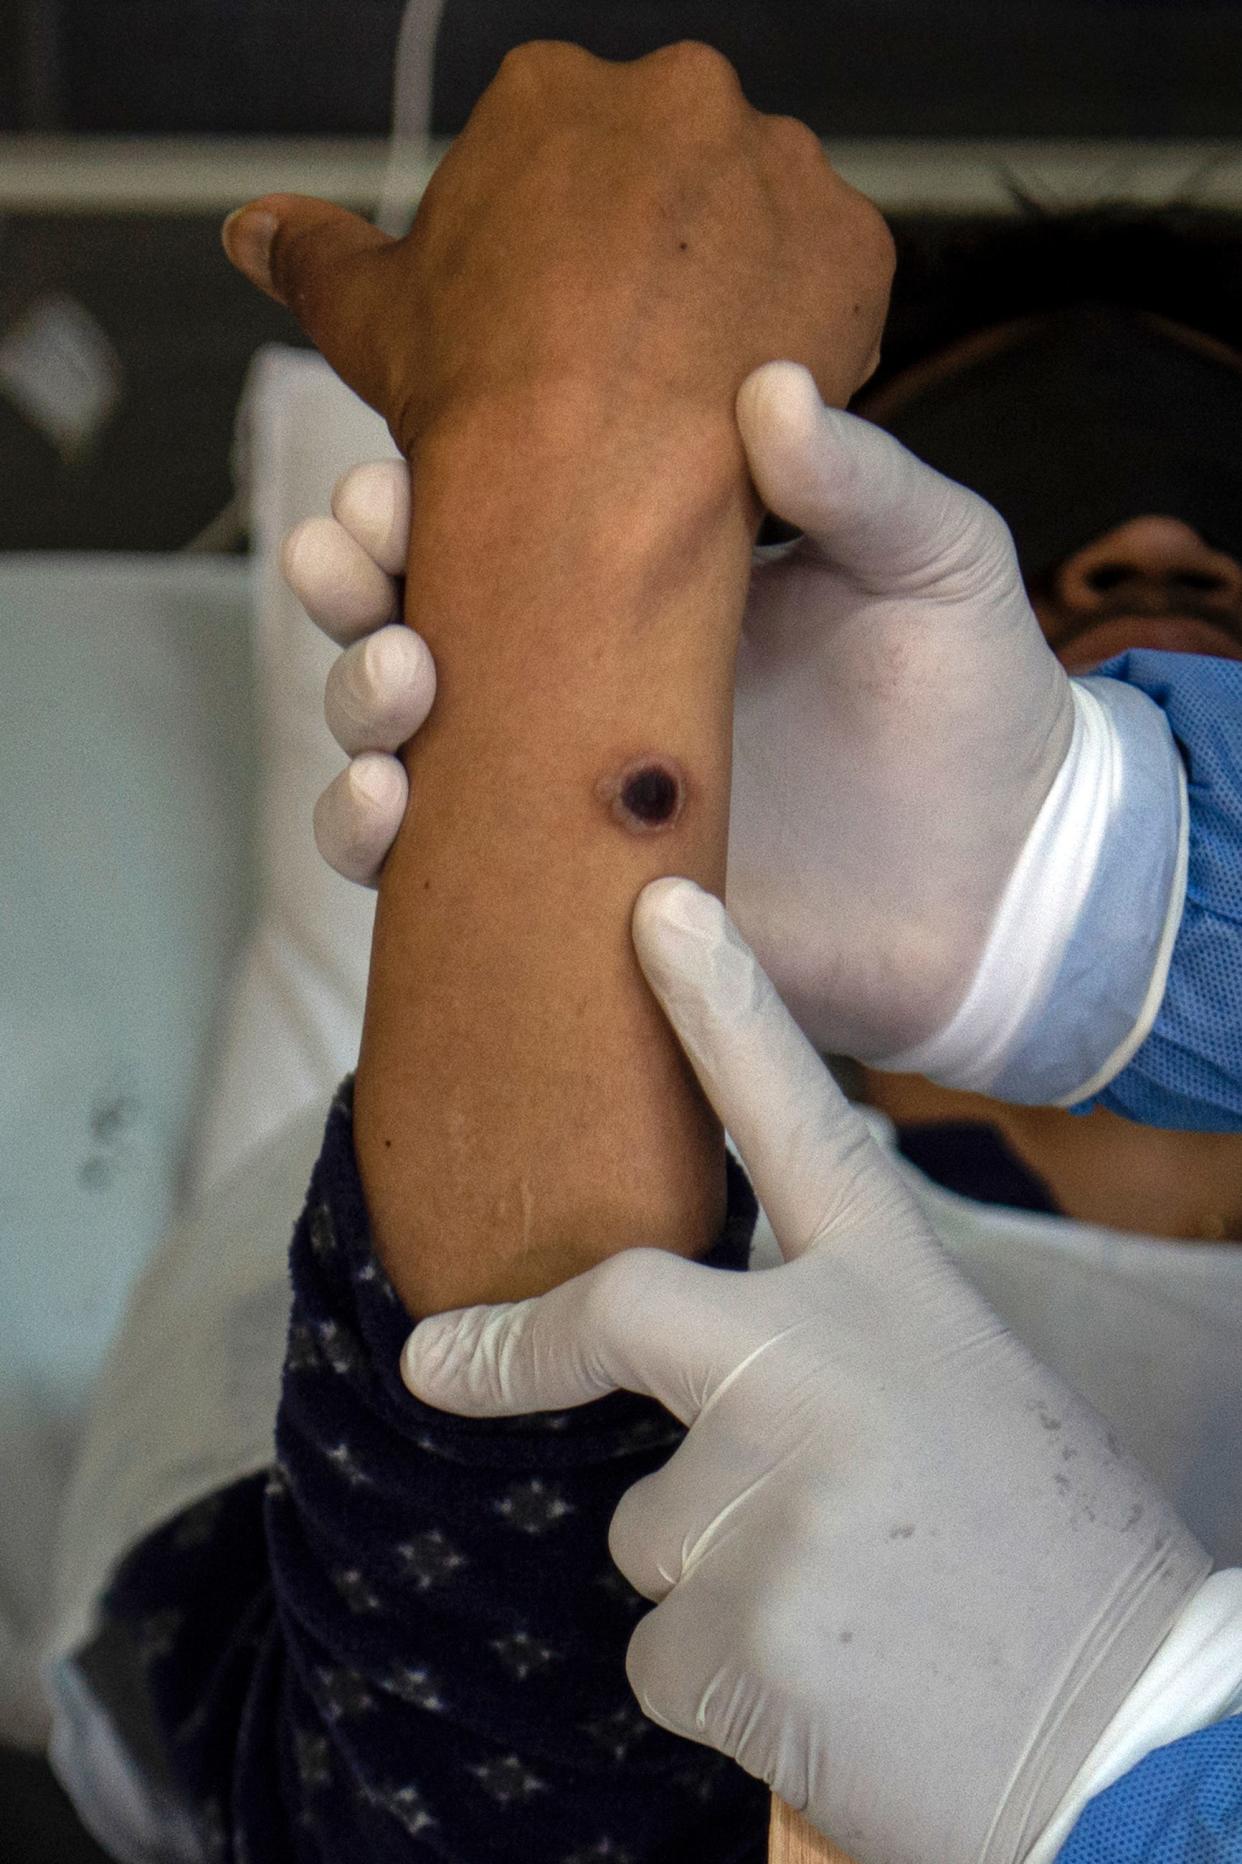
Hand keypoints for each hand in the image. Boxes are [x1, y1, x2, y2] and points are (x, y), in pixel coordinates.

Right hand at [223, 41, 890, 461]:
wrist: (586, 482)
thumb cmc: (478, 400)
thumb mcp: (371, 316)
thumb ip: (314, 254)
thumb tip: (255, 230)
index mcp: (553, 91)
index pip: (565, 167)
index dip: (561, 262)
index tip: (559, 333)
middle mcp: (678, 96)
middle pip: (669, 184)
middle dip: (651, 266)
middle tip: (624, 366)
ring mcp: (777, 162)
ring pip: (757, 226)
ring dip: (729, 296)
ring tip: (684, 392)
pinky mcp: (855, 245)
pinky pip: (834, 287)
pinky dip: (801, 338)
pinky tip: (743, 400)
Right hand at [286, 371, 1075, 1050]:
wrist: (1003, 890)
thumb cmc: (970, 709)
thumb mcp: (937, 562)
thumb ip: (858, 481)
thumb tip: (769, 389)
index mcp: (646, 578)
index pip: (499, 515)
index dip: (420, 490)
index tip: (393, 478)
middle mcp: (580, 678)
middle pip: (410, 613)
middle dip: (354, 581)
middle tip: (360, 562)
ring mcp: (562, 790)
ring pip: (394, 739)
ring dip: (353, 701)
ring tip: (401, 684)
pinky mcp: (569, 897)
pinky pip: (433, 871)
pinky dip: (372, 839)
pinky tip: (389, 809)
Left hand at [400, 879, 1206, 1863]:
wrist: (1141, 1746)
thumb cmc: (1055, 1564)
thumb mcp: (964, 1402)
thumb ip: (834, 1361)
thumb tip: (693, 1401)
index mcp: (901, 1297)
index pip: (799, 1118)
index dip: (726, 1006)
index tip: (659, 912)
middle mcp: (821, 1366)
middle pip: (617, 1312)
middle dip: (510, 1344)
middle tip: (433, 1358)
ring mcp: (766, 1493)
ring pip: (649, 1526)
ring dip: (717, 1578)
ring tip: (853, 1616)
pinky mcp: (728, 1630)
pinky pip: (661, 1648)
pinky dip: (724, 1681)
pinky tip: (832, 1694)